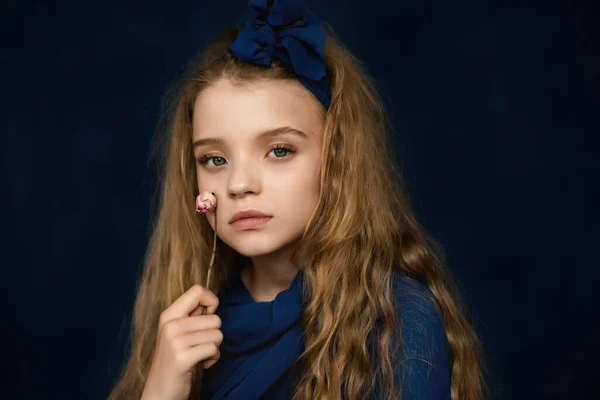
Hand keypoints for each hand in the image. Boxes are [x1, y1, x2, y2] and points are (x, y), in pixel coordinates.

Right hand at [141, 284, 221, 399]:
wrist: (159, 391)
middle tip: (201, 344)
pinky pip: (213, 349)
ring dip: (215, 347)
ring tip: (200, 354)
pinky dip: (213, 359)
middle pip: (215, 318)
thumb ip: (192, 315)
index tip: (208, 317)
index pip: (198, 290)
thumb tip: (212, 301)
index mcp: (169, 315)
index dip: (211, 301)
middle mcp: (170, 325)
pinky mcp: (182, 358)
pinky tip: (202, 364)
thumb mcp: (177, 332)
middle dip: (215, 333)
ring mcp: (175, 341)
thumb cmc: (175, 359)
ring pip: (217, 334)